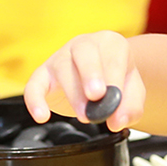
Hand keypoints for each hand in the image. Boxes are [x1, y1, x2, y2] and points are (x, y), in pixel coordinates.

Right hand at [24, 31, 145, 130]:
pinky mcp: (43, 74)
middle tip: (96, 96)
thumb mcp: (132, 94)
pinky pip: (34, 84)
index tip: (113, 95)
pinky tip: (41, 116)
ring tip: (85, 115)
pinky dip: (34, 100)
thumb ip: (130, 108)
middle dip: (90, 73)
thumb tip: (116, 121)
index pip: (112, 54)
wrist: (100, 80)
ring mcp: (61, 57)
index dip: (113, 75)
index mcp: (110, 44)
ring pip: (62, 68)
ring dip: (73, 94)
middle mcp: (84, 45)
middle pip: (84, 52)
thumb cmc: (116, 81)